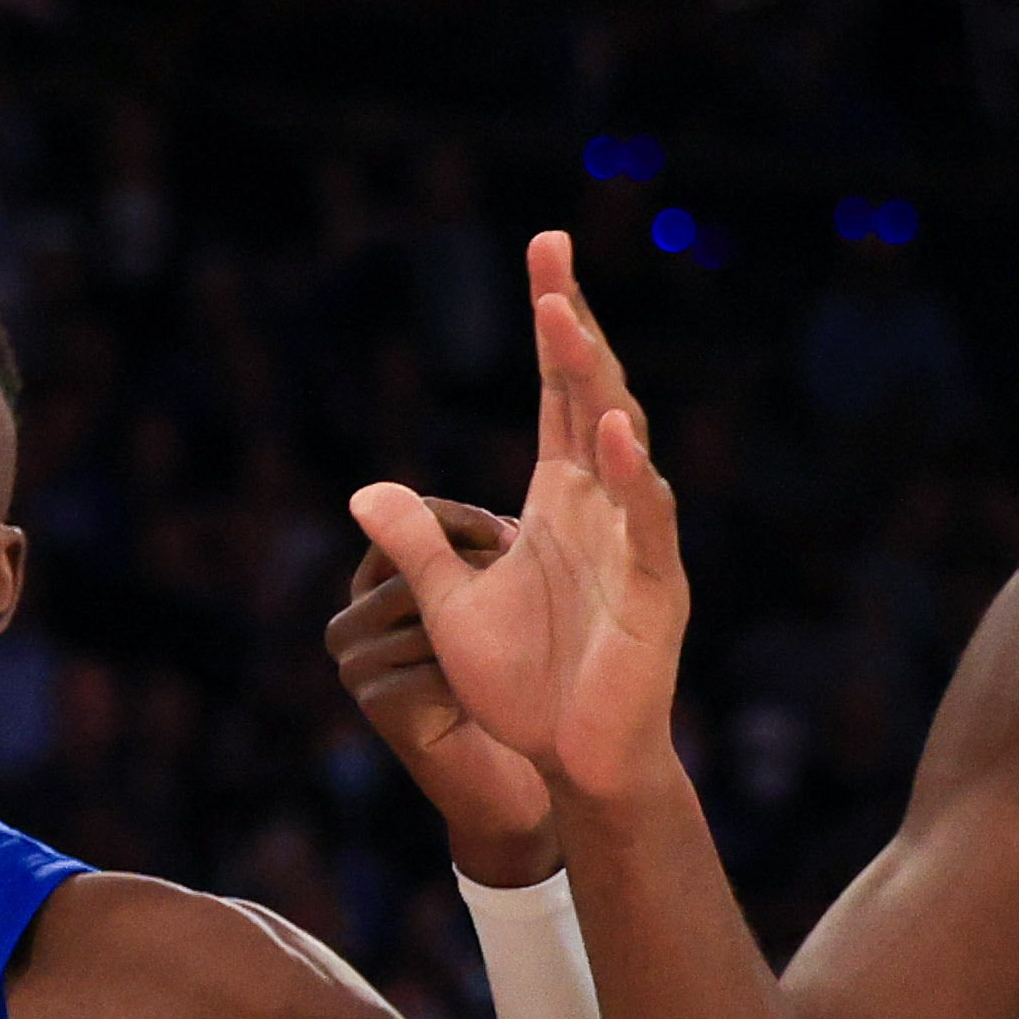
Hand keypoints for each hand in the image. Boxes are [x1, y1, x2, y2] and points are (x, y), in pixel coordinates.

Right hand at [325, 493, 557, 884]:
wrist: (511, 785)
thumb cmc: (507, 692)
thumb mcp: (490, 616)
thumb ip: (480, 569)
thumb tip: (514, 517)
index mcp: (369, 593)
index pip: (400, 531)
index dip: (458, 523)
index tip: (513, 531)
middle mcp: (350, 625)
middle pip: (408, 565)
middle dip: (476, 566)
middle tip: (526, 571)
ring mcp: (356, 665)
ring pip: (422, 608)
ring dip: (477, 618)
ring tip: (527, 630)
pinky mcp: (378, 700)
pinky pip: (431, 658)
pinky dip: (472, 667)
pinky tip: (501, 679)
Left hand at [346, 233, 693, 818]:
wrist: (568, 765)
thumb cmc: (522, 687)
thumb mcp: (447, 604)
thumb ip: (415, 545)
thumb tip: (363, 490)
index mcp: (560, 502)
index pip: (555, 395)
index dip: (551, 328)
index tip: (542, 255)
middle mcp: (602, 509)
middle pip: (588, 396)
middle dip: (571, 325)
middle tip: (549, 253)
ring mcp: (634, 546)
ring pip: (621, 446)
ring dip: (593, 383)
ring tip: (565, 320)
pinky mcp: (655, 594)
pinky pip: (650, 527)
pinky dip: (636, 481)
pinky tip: (615, 436)